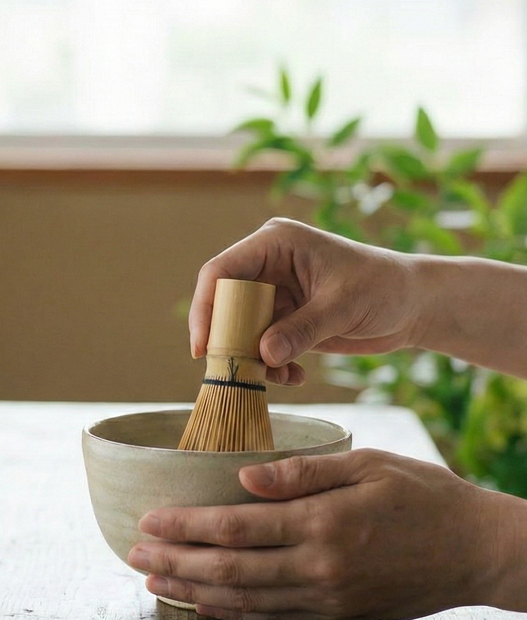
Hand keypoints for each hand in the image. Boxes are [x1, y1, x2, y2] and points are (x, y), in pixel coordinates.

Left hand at [126, 449, 523, 619]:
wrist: (479, 551)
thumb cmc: (424, 496)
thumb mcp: (368, 465)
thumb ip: (302, 472)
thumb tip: (242, 476)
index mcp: (323, 523)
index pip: (234, 526)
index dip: (184, 526)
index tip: (148, 519)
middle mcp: (319, 568)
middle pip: (228, 568)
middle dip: (175, 561)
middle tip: (134, 553)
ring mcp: (328, 599)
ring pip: (244, 601)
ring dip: (193, 592)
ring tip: (153, 581)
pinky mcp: (339, 618)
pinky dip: (233, 615)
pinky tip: (204, 607)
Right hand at [189, 218, 418, 384]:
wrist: (415, 306)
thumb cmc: (386, 288)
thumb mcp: (344, 306)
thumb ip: (302, 330)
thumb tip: (263, 355)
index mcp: (275, 244)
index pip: (221, 271)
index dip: (206, 307)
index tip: (204, 345)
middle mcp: (267, 266)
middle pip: (223, 303)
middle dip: (227, 339)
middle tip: (235, 370)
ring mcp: (274, 295)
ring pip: (239, 330)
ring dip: (251, 358)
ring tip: (277, 375)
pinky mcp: (284, 320)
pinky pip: (260, 346)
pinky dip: (270, 365)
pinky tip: (294, 375)